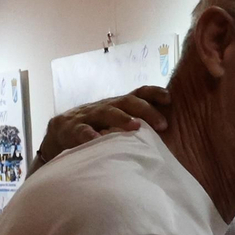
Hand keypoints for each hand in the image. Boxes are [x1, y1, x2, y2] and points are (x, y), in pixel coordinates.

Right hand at [39, 86, 170, 161]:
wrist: (60, 133)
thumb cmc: (98, 129)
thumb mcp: (119, 123)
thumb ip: (140, 124)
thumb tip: (174, 132)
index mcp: (119, 105)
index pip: (138, 93)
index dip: (154, 93)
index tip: (169, 98)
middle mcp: (106, 106)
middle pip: (127, 102)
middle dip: (146, 110)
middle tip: (163, 124)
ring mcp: (88, 116)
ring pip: (107, 113)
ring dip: (122, 119)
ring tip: (135, 126)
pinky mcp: (71, 129)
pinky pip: (81, 131)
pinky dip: (89, 136)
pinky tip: (97, 140)